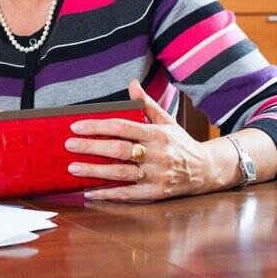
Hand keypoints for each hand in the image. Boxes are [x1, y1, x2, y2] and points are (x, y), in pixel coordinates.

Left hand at [65, 80, 214, 201]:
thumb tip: (132, 83)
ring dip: (95, 171)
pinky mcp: (156, 193)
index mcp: (157, 134)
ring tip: (73, 167)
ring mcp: (156, 175)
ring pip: (121, 172)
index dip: (98, 126)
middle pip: (119, 150)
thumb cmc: (181, 143)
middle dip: (92, 147)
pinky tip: (89, 191)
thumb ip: (147, 104)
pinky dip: (108, 193)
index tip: (76, 126)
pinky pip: (128, 194)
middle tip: (69, 145)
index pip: (122, 127)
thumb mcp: (167, 121)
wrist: (206, 170)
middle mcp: (157, 154)